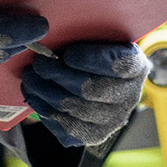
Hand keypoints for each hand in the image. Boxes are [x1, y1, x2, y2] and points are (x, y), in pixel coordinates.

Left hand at [22, 41, 151, 146]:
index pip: (119, 65)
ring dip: (45, 91)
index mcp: (136, 67)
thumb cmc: (94, 53)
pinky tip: (34, 94)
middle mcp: (130, 97)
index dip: (92, 61)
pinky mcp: (92, 136)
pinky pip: (64, 125)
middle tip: (39, 63)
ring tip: (30, 77)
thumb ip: (89, 35)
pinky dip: (44, 109)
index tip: (68, 53)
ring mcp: (111, 120)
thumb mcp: (100, 39)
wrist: (98, 82)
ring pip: (73, 108)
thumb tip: (55, 30)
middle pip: (91, 89)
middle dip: (59, 75)